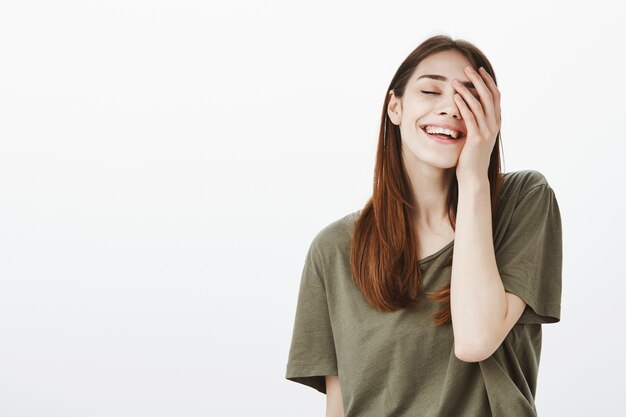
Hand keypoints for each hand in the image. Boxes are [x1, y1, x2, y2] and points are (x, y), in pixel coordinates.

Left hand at [452, 66, 500, 182]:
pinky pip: (471, 118)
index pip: (495, 96)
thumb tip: (470, 110)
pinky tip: (456, 97)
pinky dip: (464, 105)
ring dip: (468, 90)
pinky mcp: (477, 138)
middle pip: (489, 96)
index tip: (478, 70)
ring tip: (456, 80)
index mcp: (495, 122)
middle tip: (467, 68)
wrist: (474, 176)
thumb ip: (477, 123)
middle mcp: (494, 125)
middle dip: (478, 80)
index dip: (488, 81)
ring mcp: (487, 131)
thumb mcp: (477, 136)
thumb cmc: (472, 157)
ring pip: (479, 105)